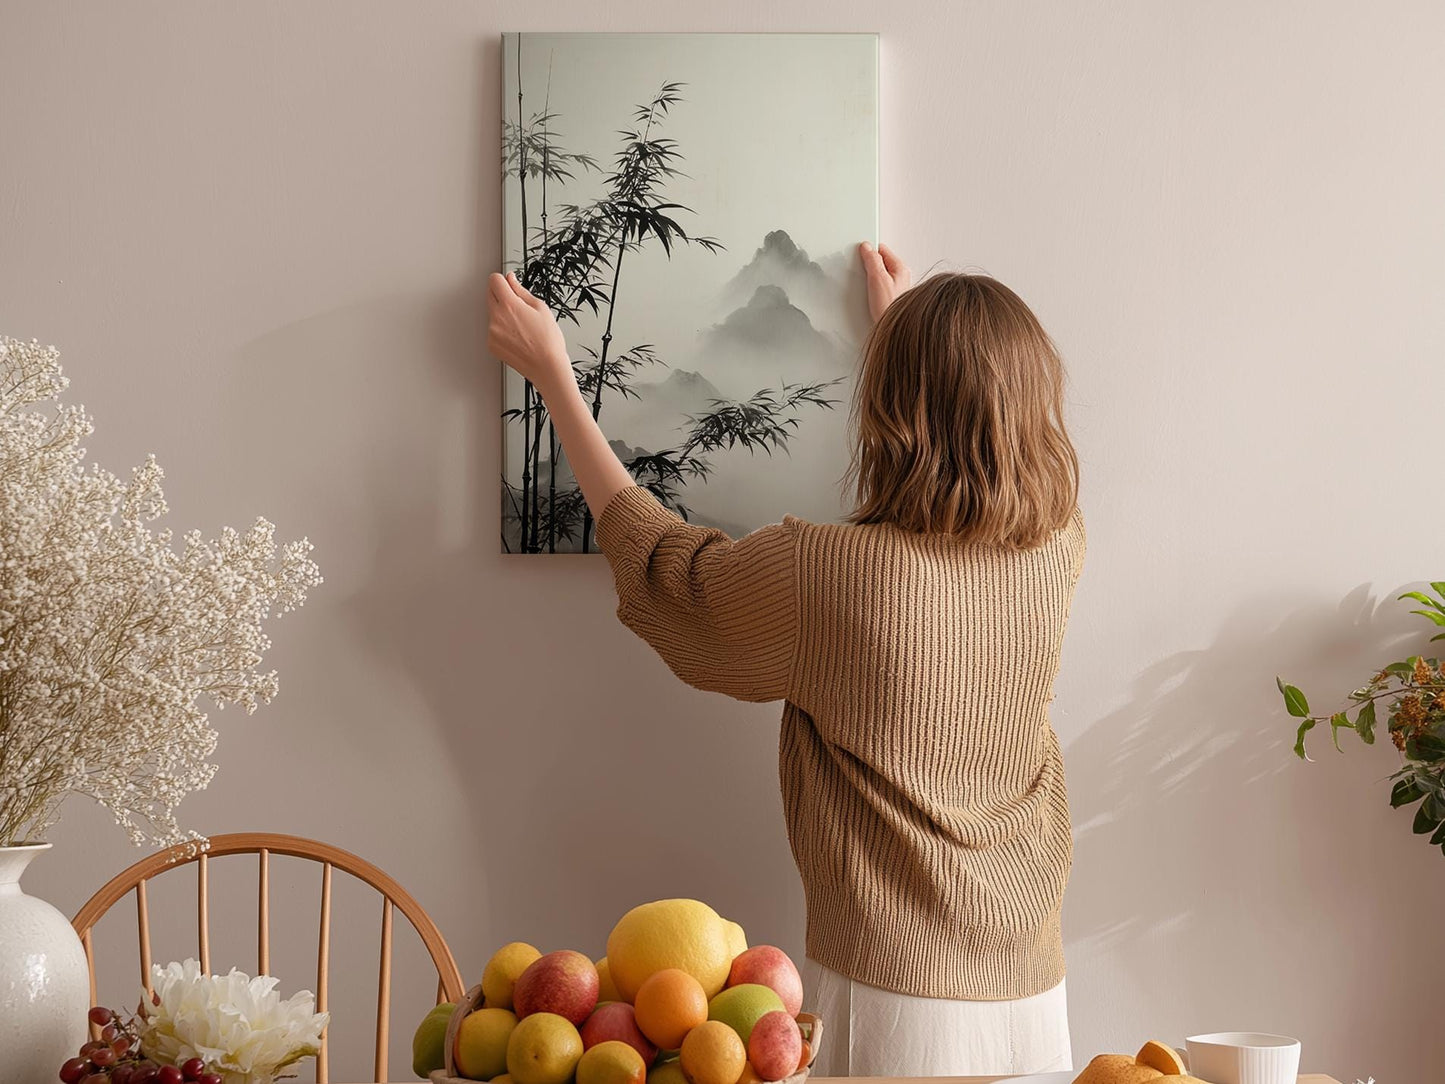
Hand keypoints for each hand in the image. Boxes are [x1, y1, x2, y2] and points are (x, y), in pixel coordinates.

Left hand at [487, 272, 573, 391]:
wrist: (547, 367)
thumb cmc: (548, 340)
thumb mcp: (540, 307)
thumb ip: (520, 290)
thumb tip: (511, 279)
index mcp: (509, 305)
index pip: (494, 280)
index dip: (503, 280)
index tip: (508, 284)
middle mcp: (496, 317)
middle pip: (489, 294)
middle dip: (501, 295)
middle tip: (518, 306)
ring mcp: (491, 332)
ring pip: (492, 313)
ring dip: (502, 314)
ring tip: (521, 326)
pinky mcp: (491, 344)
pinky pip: (493, 330)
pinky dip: (501, 330)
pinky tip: (517, 337)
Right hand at [858, 241, 911, 321]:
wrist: (893, 330)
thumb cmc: (889, 308)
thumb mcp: (878, 279)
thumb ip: (872, 260)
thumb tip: (867, 247)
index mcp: (900, 268)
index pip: (882, 250)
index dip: (869, 251)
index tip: (859, 255)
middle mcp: (900, 276)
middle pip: (880, 262)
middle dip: (868, 266)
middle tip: (862, 273)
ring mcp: (895, 287)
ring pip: (878, 274)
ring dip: (869, 278)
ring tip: (866, 287)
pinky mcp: (889, 297)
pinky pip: (878, 286)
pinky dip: (871, 288)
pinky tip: (868, 296)